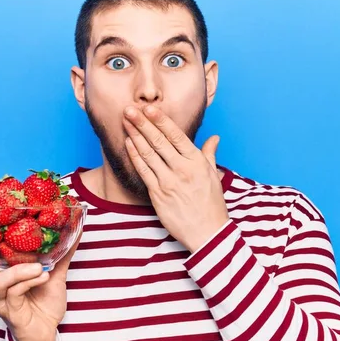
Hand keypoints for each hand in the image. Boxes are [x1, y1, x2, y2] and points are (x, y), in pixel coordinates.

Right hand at [0, 228, 78, 340]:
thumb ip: (62, 253)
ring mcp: (3, 301)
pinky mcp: (12, 313)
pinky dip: (29, 282)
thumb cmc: (45, 301)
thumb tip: (75, 230)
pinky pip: (15, 294)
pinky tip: (44, 277)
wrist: (49, 331)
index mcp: (2, 273)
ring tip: (38, 266)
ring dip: (18, 271)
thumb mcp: (55, 273)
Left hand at [123, 105, 229, 251]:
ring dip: (135, 135)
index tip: (149, 108)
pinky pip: (143, 171)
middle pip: (158, 142)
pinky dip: (135, 156)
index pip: (176, 136)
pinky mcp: (157, 195)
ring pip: (148, 154)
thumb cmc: (212, 204)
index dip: (161, 121)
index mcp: (197, 162)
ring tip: (125, 121)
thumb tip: (214, 138)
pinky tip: (128, 144)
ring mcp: (168, 182)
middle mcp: (182, 170)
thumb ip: (209, 154)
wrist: (207, 233)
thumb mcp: (214, 176)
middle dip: (142, 123)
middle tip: (129, 109)